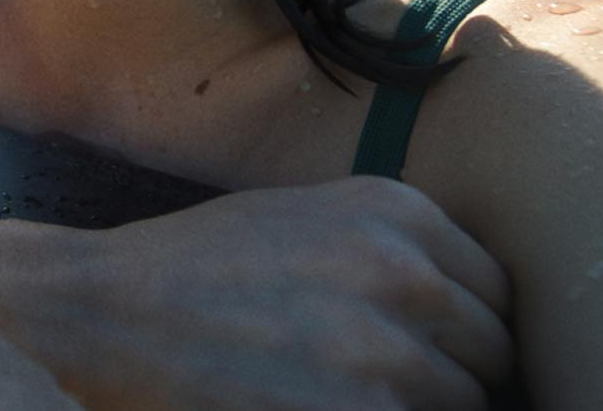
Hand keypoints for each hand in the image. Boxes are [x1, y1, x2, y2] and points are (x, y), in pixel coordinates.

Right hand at [0, 176, 512, 408]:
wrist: (104, 308)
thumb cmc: (196, 268)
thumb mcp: (306, 219)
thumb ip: (393, 251)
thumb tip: (465, 312)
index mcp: (398, 212)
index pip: (498, 293)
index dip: (464, 331)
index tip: (430, 349)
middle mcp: (404, 273)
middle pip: (491, 356)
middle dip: (450, 376)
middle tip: (375, 381)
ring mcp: (387, 352)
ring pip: (462, 407)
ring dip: (414, 407)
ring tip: (342, 393)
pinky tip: (325, 404)